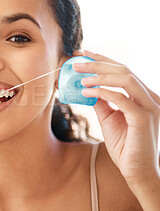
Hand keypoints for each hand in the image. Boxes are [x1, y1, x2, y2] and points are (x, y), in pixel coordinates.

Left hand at [73, 50, 159, 185]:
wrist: (137, 171)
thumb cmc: (125, 146)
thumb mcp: (109, 119)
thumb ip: (101, 102)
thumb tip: (87, 89)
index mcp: (143, 96)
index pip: (123, 71)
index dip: (103, 60)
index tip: (83, 54)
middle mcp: (150, 98)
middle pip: (124, 70)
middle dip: (98, 64)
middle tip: (77, 62)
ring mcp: (150, 107)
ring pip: (126, 79)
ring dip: (100, 75)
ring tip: (80, 77)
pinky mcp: (143, 119)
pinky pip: (122, 99)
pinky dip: (102, 92)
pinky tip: (86, 92)